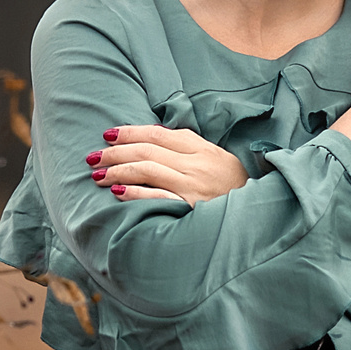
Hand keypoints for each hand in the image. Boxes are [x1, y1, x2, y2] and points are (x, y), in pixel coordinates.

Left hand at [88, 125, 250, 205]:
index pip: (158, 134)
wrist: (257, 217)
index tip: (107, 135)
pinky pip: (157, 197)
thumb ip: (188, 146)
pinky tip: (118, 191)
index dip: (129, 132)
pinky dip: (135, 193)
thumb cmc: (233, 187)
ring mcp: (193, 187)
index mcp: (202, 149)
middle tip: (93, 157)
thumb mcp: (216, 159)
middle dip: (115, 152)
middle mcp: (197, 165)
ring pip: (147, 170)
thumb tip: (152, 135)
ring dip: (118, 170)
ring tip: (98, 175)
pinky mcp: (191, 209)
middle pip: (147, 151)